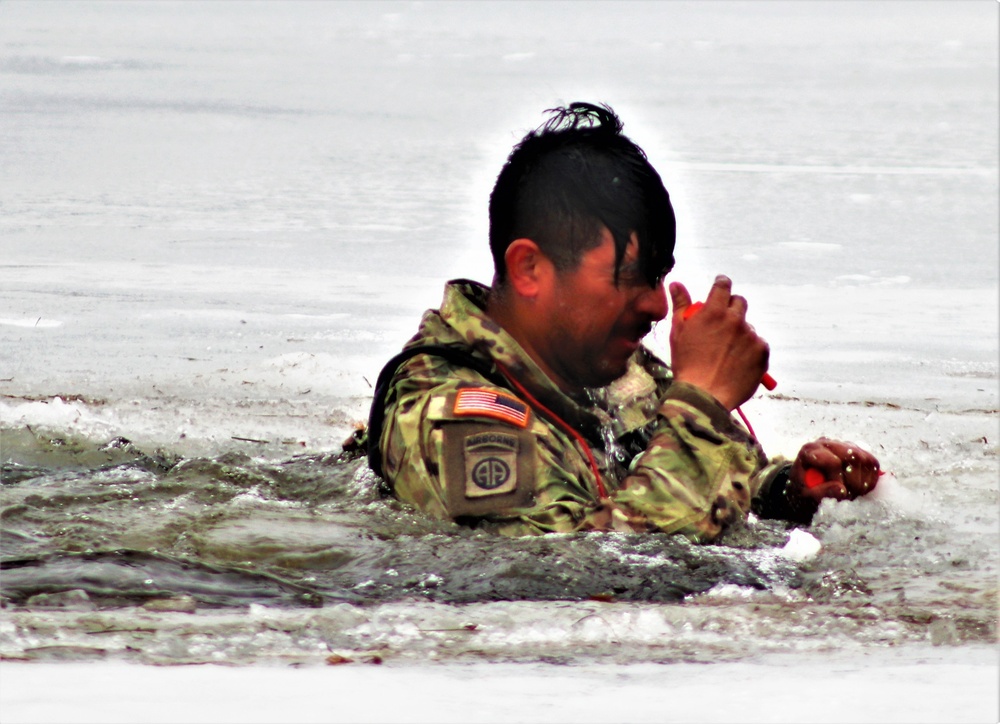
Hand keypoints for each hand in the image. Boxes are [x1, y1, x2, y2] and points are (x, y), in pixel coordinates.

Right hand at [669, 275, 769, 409]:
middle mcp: (735, 319)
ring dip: (739, 333)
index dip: (721, 285)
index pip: (723, 285)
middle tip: (722, 324)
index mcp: (713, 312)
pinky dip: (750, 350)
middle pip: (739, 302)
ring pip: (747, 326)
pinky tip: (736, 362)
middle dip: (731, 308)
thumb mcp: (678, 332)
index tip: (720, 288)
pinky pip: (758, 344)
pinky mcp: (762, 351)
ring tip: (726, 353)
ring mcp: (750, 335)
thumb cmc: (687, 364)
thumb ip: (680, 305)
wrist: (704, 395)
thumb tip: (676, 284)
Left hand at [789, 437, 880, 505]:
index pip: (833, 461)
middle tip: (848, 496)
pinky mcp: (858, 452)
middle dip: (854, 481)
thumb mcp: (805, 496)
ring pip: (865, 460)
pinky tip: (858, 488)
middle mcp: (828, 444)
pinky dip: (870, 480)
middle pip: (853, 456)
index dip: (838, 480)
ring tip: (851, 493)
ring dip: (862, 482)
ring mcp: (844, 445)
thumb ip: (819, 494)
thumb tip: (842, 491)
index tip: (837, 493)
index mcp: (810, 451)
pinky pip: (873, 464)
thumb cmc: (804, 490)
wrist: (807, 486)